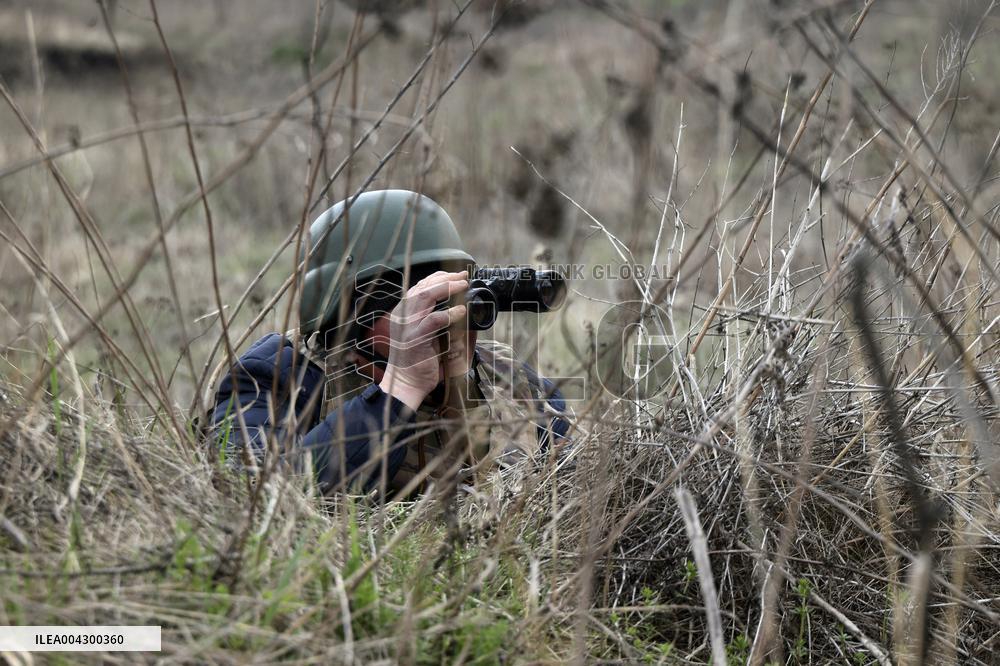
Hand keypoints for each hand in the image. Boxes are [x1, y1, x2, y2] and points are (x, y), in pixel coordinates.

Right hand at [379, 271, 467, 410]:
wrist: (405, 382)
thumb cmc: (416, 360)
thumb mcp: (421, 333)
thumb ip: (431, 318)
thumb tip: (456, 306)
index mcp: (403, 312)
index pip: (420, 285)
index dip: (439, 277)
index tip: (456, 275)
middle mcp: (403, 315)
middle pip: (424, 286)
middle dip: (446, 278)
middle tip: (463, 277)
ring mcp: (407, 326)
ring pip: (426, 296)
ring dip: (448, 288)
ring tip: (463, 287)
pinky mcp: (415, 338)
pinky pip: (434, 320)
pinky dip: (450, 313)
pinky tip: (461, 311)